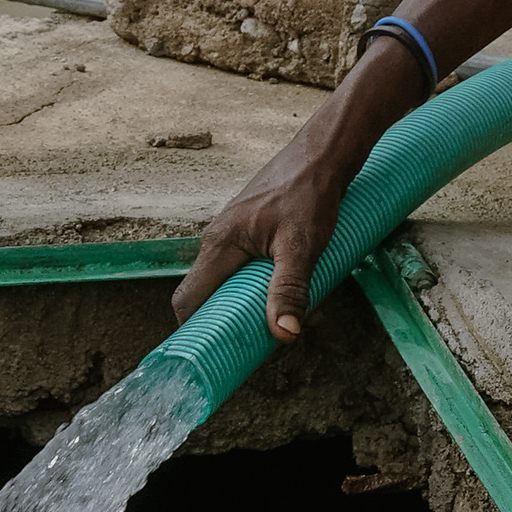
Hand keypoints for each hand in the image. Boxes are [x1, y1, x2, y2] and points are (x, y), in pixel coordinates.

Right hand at [170, 57, 424, 340]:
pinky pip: (237, 268)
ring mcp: (232, 232)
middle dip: (218, 325)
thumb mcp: (302, 247)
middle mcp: (218, 238)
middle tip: (244, 350)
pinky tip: (274, 296)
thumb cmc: (311, 193)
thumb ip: (289, 290)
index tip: (209, 358)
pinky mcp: (249, 229)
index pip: (187, 299)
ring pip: (222, 281)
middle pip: (203, 294)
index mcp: (219, 244)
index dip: (193, 332)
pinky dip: (248, 289)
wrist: (324, 153)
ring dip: (236, 307)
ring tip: (262, 327)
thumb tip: (284, 334)